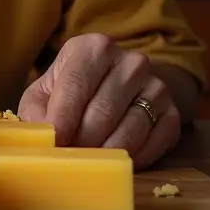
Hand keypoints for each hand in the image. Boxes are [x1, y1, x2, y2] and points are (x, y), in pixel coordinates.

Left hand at [18, 33, 181, 169]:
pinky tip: (114, 160)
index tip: (54, 141)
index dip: (63, 117)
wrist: (123, 83)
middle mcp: (129, 62)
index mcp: (94, 47)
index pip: (76, 84)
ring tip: (87, 162)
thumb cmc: (75, 88)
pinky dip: (131, 158)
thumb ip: (36, 108)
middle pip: (102, 111)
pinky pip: (152, 144)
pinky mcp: (172, 113)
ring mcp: (156, 86)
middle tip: (67, 157)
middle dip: (82, 140)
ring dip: (105, 152)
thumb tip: (40, 134)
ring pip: (129, 130)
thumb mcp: (49, 88)